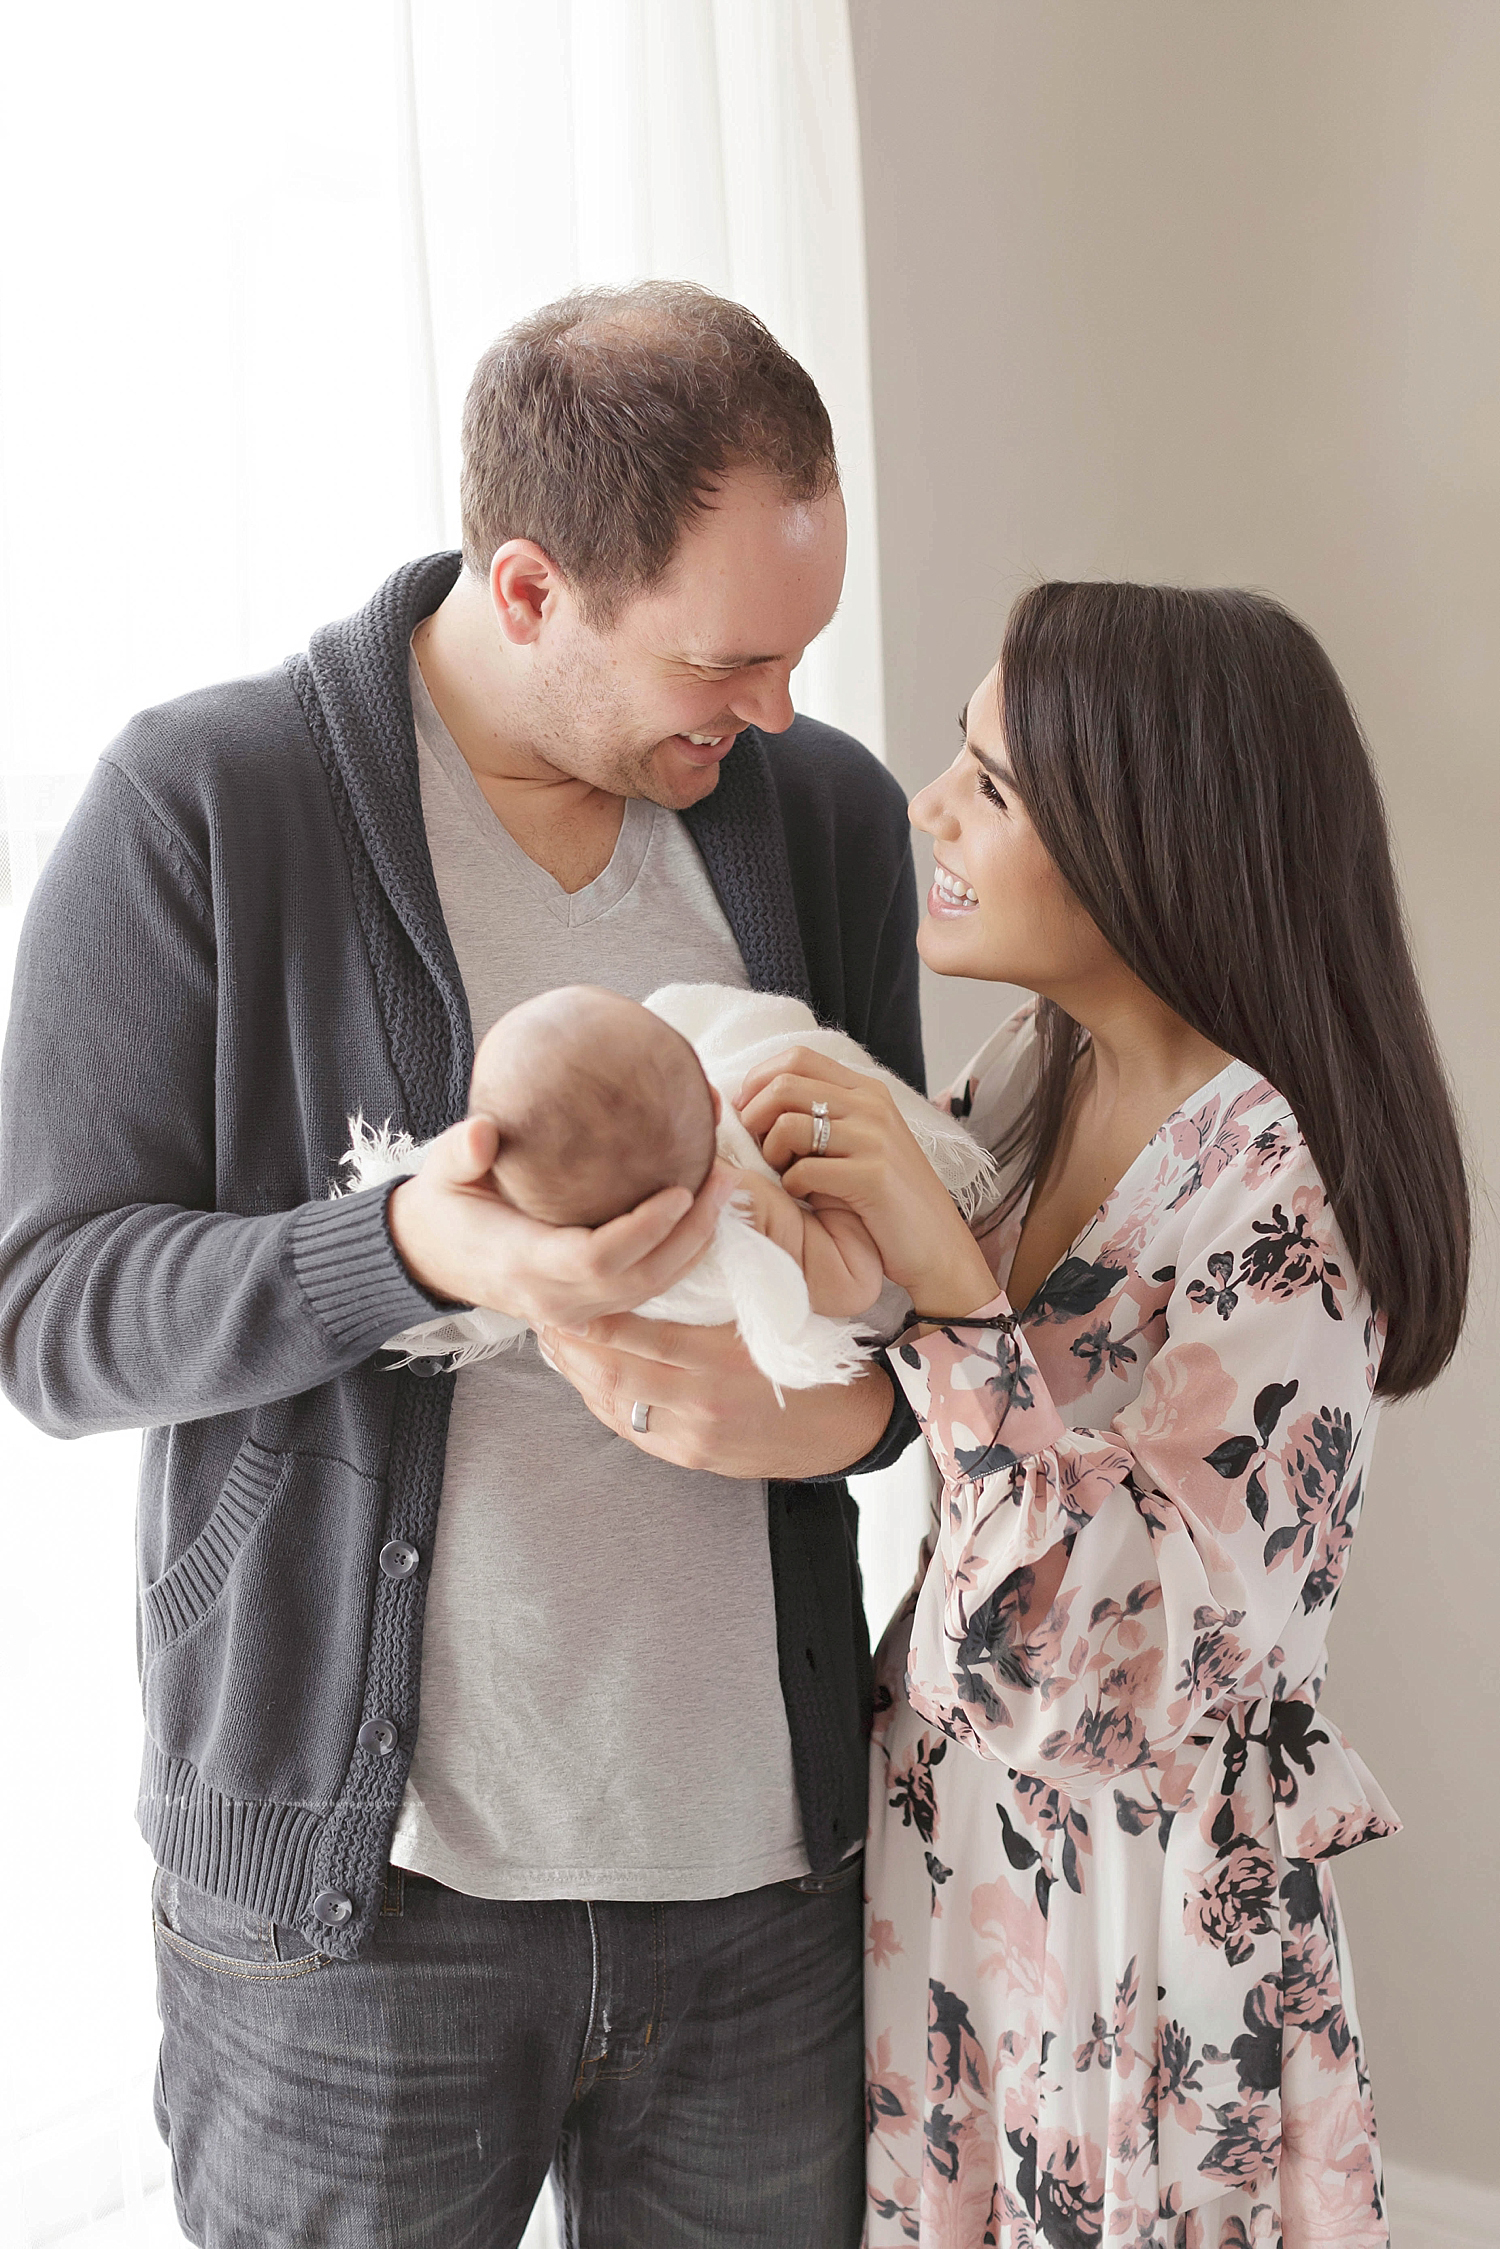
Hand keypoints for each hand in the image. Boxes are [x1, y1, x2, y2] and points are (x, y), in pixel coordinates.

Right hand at [387, 1115, 731, 1329]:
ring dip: (697, 1244)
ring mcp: (576, 1309)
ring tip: (726, 1189)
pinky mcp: (590, 1305)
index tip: (679, 1190)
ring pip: (653, 1289)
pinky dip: (681, 1253)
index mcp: (524, 1263)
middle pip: (643, 1278)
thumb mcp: (443, 1173)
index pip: (598, 1257)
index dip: (644, 1230)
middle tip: (724, 1177)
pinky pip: (647, 1286)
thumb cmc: (444, 1205)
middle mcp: (557, 1297)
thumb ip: (461, 1153)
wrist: (430, 1257)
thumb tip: (482, 1131)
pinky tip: (704, 1212)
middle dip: (692, 1233)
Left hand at [535, 1312, 896, 1478]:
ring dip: (577, 1371)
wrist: (840, 1428)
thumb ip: (719, 1289)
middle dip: (572, 1341)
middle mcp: (705, 1397)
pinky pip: (631, 1426)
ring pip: (615, 1400)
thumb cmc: (806, 1356)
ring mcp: (694, 1432)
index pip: (641, 1330)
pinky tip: (585, 1378)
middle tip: (544, 1310)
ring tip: (554, 1340)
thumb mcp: (770, 1315)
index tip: (574, 1284)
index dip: (597, 1310)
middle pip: (614, 1368)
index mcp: (726, 1352)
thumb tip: (669, 1250)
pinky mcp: (689, 1455)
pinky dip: (601, 1399)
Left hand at [736, 1048, 998, 1317]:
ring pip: (788, 1126)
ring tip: (786, 1174)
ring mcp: (874, 1139)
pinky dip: (792, 1187)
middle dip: (754, 1117)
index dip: (759, 1081)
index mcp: (866, 1091)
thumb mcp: (860, 1144)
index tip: (747, 1113)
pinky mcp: (873, 1176)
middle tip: (758, 1150)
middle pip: (784, 1086)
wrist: (939, 1247)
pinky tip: (807, 1198)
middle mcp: (872, 1105)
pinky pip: (804, 1171)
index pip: (797, 1058)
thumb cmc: (889, 1201)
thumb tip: (756, 1109)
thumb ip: (822, 1118)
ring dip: (772, 1154)